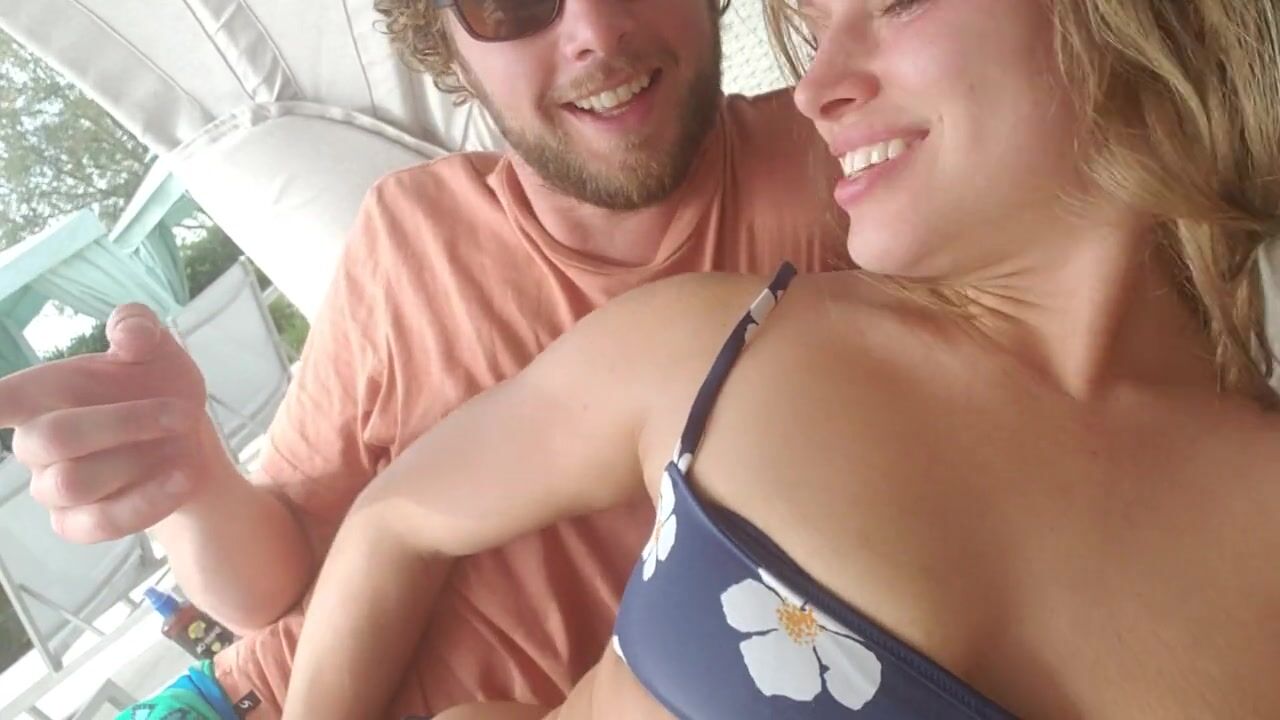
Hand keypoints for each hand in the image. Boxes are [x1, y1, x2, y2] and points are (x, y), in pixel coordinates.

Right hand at [0, 303, 216, 541]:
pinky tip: (181, 478)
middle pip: (53, 439)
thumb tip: (129, 331)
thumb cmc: (156, 385)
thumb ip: (138, 327)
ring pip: (74, 483)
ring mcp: (53, 488)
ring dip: (136, 462)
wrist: (190, 440)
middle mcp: (36, 443)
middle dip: (124, 423)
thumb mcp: (156, 348)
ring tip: (180, 442)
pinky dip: (146, 502)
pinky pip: (100, 523)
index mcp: (41, 393)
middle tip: (180, 414)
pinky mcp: (79, 523)